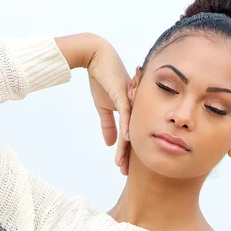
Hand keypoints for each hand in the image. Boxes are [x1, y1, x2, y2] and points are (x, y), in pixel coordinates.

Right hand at [86, 39, 131, 174]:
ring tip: (122, 164)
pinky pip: (126, 113)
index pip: (129, 138)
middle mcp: (134, 109)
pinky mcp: (123, 93)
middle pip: (132, 137)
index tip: (123, 168)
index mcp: (131, 113)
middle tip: (125, 173)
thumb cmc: (102, 79)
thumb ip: (108, 125)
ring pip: (129, 130)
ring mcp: (130, 101)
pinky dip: (126, 127)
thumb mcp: (104, 107)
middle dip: (127, 157)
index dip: (126, 154)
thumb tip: (110, 143)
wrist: (96, 57)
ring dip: (126, 148)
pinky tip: (126, 140)